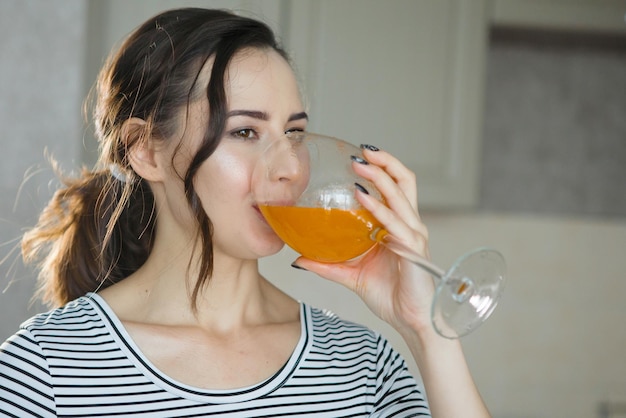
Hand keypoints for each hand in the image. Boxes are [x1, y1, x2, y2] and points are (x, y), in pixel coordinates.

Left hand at [292, 146, 434, 334]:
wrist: (412, 322)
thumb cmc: (390, 296)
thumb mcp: (352, 276)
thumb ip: (328, 265)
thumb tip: (298, 258)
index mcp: (398, 226)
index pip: (395, 187)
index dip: (381, 168)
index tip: (358, 155)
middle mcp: (409, 225)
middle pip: (405, 181)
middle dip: (385, 162)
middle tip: (360, 151)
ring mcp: (413, 236)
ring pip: (401, 196)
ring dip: (380, 177)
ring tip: (359, 166)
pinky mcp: (413, 250)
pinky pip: (397, 224)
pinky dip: (380, 208)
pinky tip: (362, 198)